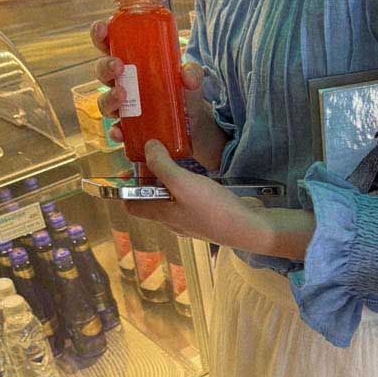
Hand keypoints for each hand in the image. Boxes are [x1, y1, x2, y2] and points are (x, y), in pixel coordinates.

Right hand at [90, 21, 226, 170]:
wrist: (195, 124)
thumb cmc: (185, 91)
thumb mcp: (192, 78)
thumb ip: (193, 72)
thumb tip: (187, 76)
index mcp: (131, 61)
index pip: (109, 44)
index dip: (100, 35)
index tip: (103, 29)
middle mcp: (122, 83)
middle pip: (102, 72)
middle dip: (105, 67)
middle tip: (119, 66)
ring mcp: (124, 107)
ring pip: (104, 102)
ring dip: (109, 97)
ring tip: (123, 95)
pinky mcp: (130, 130)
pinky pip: (117, 131)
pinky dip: (116, 132)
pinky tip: (119, 132)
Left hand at [126, 141, 315, 262]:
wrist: (250, 228)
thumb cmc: (214, 209)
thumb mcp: (183, 183)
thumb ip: (162, 166)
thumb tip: (147, 147)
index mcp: (162, 215)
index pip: (132, 206)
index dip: (127, 188)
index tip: (130, 168)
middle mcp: (173, 221)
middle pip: (152, 200)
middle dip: (150, 179)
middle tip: (156, 155)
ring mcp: (192, 221)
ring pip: (171, 200)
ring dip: (170, 181)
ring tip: (176, 160)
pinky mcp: (208, 218)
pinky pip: (189, 201)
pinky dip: (187, 187)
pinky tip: (197, 176)